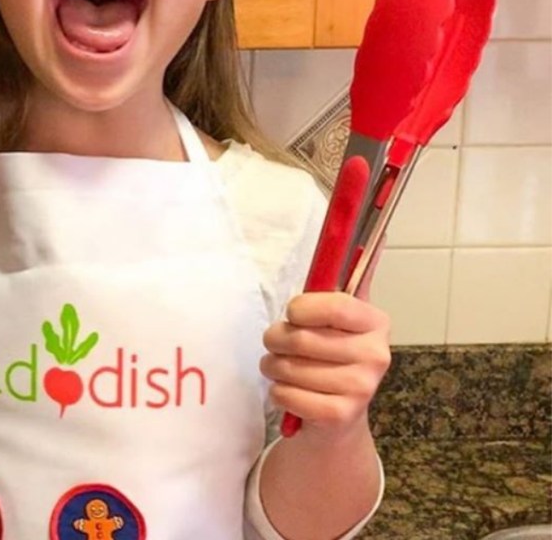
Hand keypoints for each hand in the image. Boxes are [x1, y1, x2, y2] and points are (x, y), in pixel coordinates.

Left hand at [260, 286, 390, 437]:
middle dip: (276, 341)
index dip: (301, 309)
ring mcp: (362, 388)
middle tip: (279, 344)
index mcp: (376, 322)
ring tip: (284, 368)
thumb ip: (352, 276)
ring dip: (274, 367)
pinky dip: (278, 393)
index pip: (334, 305)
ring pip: (289, 367)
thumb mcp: (341, 314)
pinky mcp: (341, 415)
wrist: (338, 417)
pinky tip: (292, 392)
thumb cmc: (331, 355)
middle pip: (300, 338)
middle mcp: (376, 355)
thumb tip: (377, 233)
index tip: (293, 313)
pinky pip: (286, 394)